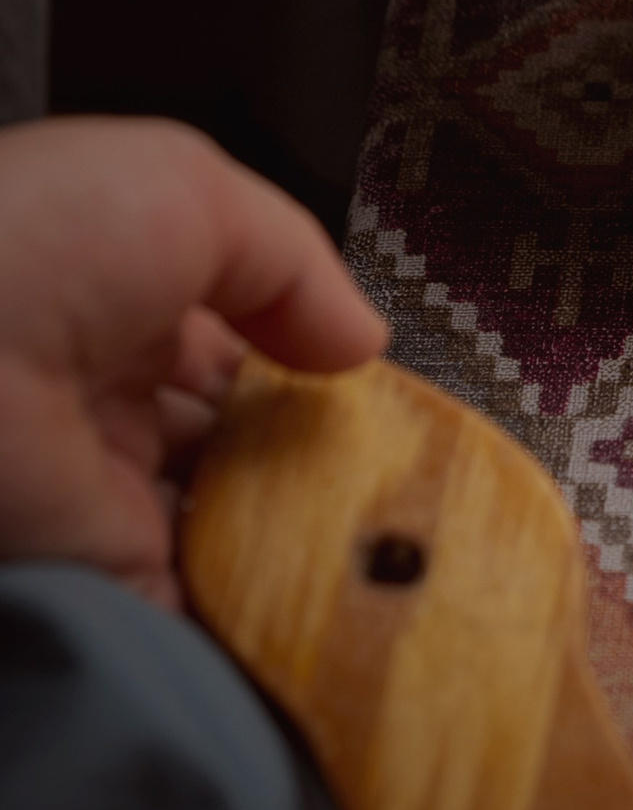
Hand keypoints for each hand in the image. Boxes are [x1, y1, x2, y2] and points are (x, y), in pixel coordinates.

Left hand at [0, 119, 386, 608]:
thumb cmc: (40, 238)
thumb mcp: (192, 194)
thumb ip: (294, 265)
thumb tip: (364, 344)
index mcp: (130, 295)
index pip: (243, 340)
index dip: (319, 361)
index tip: (394, 392)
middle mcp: (114, 396)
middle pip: (240, 437)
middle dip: (322, 455)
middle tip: (415, 479)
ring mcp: (103, 494)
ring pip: (227, 523)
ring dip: (305, 534)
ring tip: (406, 545)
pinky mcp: (95, 578)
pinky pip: (191, 605)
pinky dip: (260, 615)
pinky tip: (342, 606)